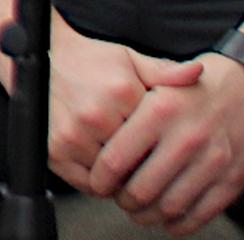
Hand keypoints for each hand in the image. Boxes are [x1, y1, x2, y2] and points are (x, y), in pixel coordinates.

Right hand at [4, 15, 163, 191]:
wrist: (45, 59)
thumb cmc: (91, 61)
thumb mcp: (130, 60)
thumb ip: (164, 72)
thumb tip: (198, 74)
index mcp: (121, 92)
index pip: (155, 136)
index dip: (161, 144)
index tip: (164, 146)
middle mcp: (96, 116)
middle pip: (136, 160)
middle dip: (143, 164)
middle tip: (147, 161)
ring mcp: (73, 136)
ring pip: (112, 176)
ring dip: (121, 176)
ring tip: (124, 162)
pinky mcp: (55, 152)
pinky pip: (87, 183)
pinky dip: (99, 181)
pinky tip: (104, 167)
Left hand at [83, 49, 243, 235]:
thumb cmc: (199, 87)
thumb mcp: (159, 81)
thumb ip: (128, 108)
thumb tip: (97, 141)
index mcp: (160, 111)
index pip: (114, 161)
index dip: (100, 180)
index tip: (99, 183)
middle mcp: (186, 138)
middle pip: (139, 191)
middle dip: (123, 201)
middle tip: (120, 198)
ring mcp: (212, 162)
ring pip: (167, 208)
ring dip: (148, 216)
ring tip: (141, 209)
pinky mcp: (233, 180)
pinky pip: (198, 216)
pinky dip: (178, 224)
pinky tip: (169, 217)